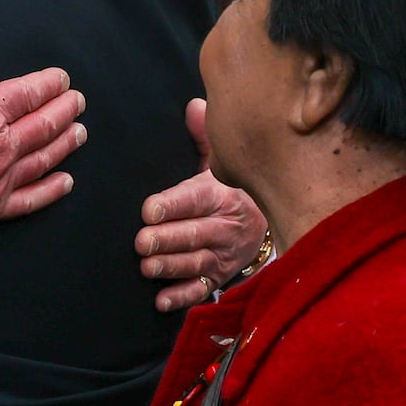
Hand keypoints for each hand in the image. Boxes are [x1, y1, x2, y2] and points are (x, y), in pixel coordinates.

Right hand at [0, 26, 85, 243]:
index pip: (28, 93)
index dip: (49, 84)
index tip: (61, 79)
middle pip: (44, 124)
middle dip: (65, 110)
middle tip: (78, 102)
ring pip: (44, 158)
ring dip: (66, 143)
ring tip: (80, 133)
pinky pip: (31, 199)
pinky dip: (52, 190)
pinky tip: (66, 182)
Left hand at [136, 99, 266, 311]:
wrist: (263, 226)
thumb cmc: (230, 190)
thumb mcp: (220, 163)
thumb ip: (203, 137)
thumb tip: (194, 105)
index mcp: (223, 196)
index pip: (196, 199)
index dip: (173, 204)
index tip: (149, 209)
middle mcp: (226, 227)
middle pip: (196, 234)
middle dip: (168, 239)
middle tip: (142, 242)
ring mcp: (223, 256)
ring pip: (196, 263)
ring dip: (171, 267)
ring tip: (147, 267)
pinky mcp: (218, 279)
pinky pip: (201, 291)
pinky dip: (181, 297)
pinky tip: (161, 300)